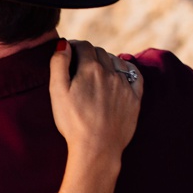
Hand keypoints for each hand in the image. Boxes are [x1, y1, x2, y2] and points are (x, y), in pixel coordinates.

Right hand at [49, 39, 142, 164]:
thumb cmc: (73, 121)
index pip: (83, 46)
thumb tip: (64, 44)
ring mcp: (125, 85)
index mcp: (90, 69)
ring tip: (95, 71)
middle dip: (88, 53)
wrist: (97, 148)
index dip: (74, 46)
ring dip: (105, 60)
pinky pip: (135, 74)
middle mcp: (110, 72)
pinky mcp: (135, 98)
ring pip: (116, 61)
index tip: (68, 52)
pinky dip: (126, 69)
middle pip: (99, 52)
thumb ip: (58, 64)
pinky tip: (119, 73)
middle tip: (78, 62)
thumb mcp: (57, 92)